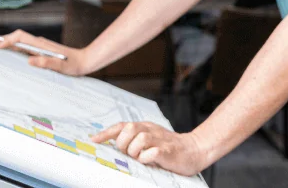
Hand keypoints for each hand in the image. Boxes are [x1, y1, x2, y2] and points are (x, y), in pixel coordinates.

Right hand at [0, 29, 89, 75]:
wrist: (84, 60)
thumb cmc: (73, 64)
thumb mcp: (62, 66)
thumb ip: (48, 63)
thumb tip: (30, 60)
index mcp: (42, 45)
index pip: (21, 39)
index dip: (8, 41)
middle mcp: (39, 43)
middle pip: (17, 37)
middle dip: (1, 38)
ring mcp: (39, 47)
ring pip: (18, 42)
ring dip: (5, 42)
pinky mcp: (40, 51)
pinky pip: (23, 47)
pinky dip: (12, 47)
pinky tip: (6, 51)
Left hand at [91, 122, 208, 175]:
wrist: (194, 150)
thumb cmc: (169, 147)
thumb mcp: (151, 140)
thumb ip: (134, 140)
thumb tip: (112, 145)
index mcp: (145, 127)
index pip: (122, 126)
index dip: (106, 133)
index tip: (93, 140)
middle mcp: (151, 130)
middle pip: (129, 129)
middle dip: (123, 143)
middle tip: (129, 153)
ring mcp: (159, 140)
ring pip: (139, 139)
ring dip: (135, 152)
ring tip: (141, 158)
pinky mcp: (167, 151)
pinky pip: (150, 153)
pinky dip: (146, 159)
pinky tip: (149, 161)